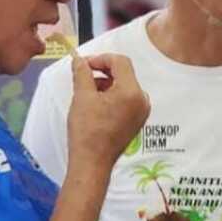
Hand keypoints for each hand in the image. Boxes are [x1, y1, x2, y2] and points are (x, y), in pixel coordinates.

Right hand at [67, 54, 149, 168]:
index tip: (84, 64)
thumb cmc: (87, 132)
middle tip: (83, 74)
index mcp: (132, 93)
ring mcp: (142, 111)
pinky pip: (127, 99)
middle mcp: (142, 101)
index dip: (101, 59)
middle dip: (103, 71)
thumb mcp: (82, 96)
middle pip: (124, 73)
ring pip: (125, 86)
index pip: (121, 62)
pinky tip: (96, 102)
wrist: (92, 161)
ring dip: (106, 83)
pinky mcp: (137, 120)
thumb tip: (79, 60)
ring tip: (87, 91)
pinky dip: (112, 95)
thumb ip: (82, 73)